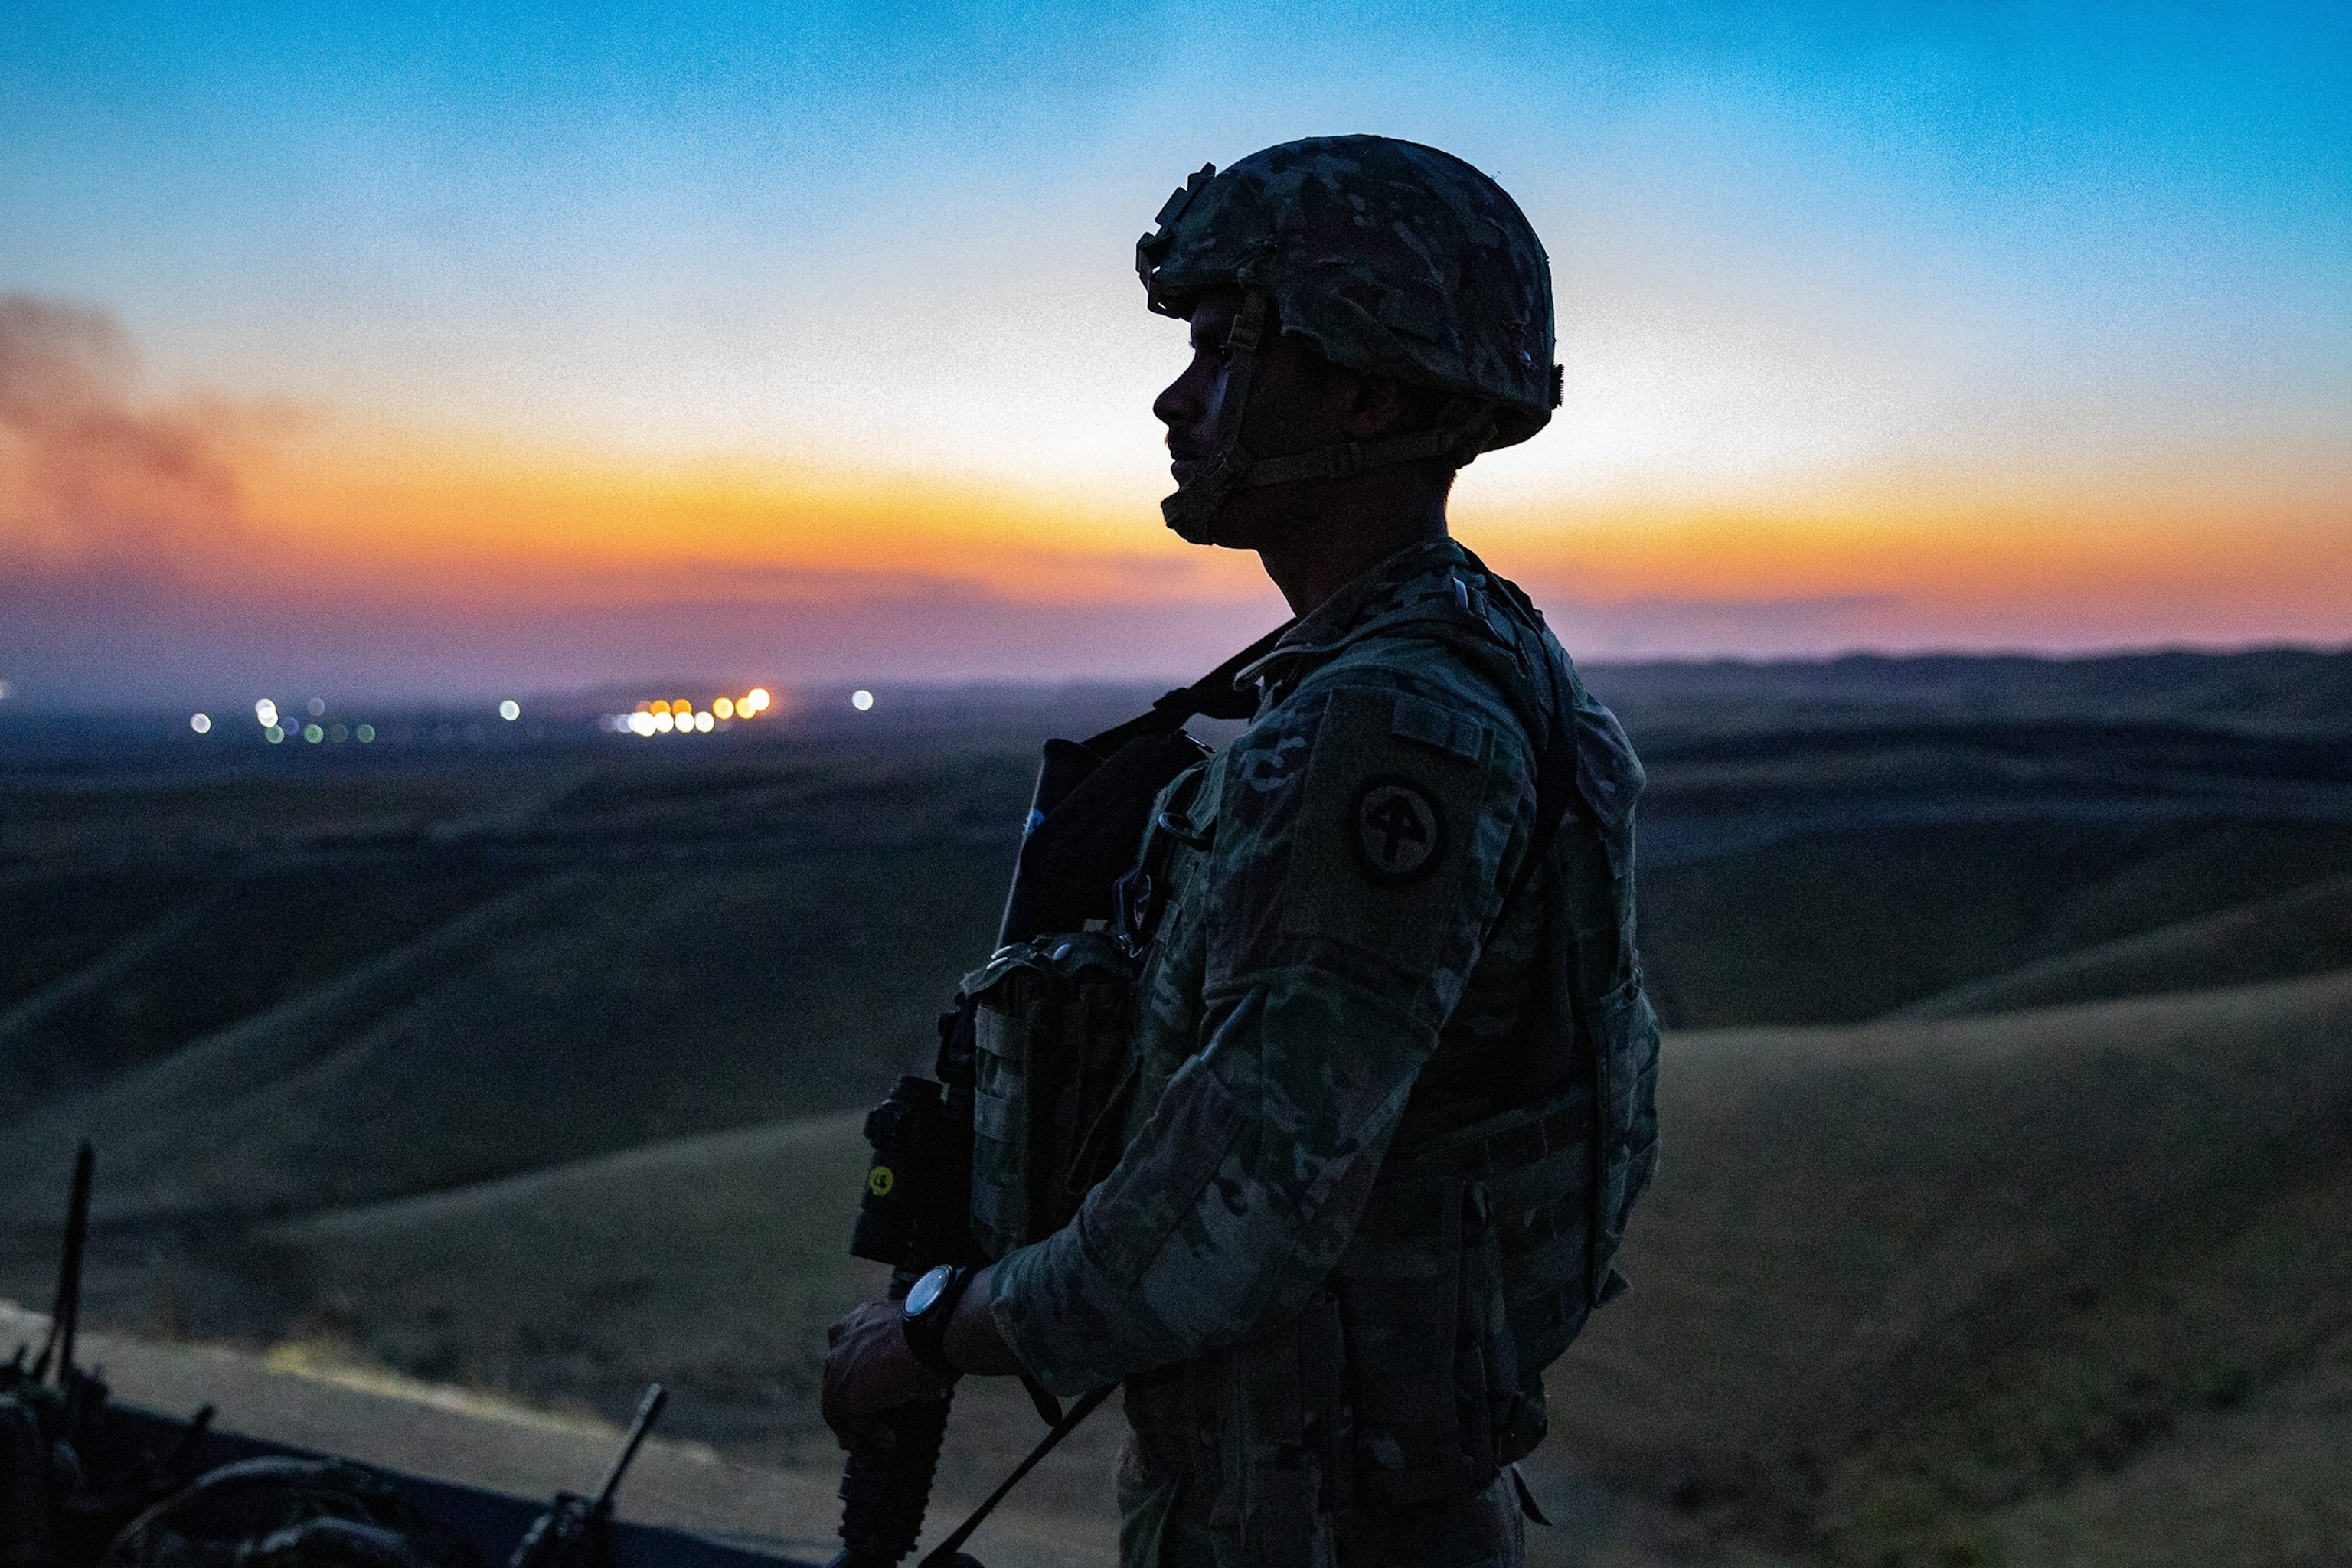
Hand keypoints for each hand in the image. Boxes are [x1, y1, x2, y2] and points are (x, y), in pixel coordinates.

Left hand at [822, 1299, 953, 1455]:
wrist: (929, 1333)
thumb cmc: (935, 1332)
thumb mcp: (917, 1341)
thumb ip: (910, 1364)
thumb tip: (929, 1395)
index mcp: (855, 1323)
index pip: (845, 1356)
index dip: (851, 1381)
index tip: (859, 1400)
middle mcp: (840, 1343)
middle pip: (836, 1385)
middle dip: (846, 1413)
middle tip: (852, 1438)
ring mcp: (837, 1370)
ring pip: (840, 1410)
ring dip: (855, 1434)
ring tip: (868, 1456)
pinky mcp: (844, 1395)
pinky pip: (856, 1422)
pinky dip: (871, 1435)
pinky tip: (891, 1442)